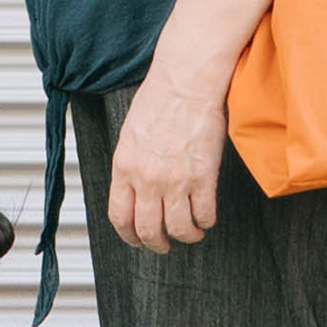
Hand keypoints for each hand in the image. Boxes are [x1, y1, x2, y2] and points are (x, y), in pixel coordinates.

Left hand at [106, 71, 230, 254]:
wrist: (185, 82)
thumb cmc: (159, 100)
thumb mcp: (129, 137)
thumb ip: (130, 166)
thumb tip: (133, 189)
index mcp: (124, 169)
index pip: (120, 217)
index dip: (129, 235)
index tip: (136, 240)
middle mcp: (147, 179)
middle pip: (149, 230)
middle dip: (157, 243)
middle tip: (164, 245)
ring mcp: (175, 180)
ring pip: (178, 228)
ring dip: (186, 236)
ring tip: (191, 233)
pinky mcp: (203, 176)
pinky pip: (204, 213)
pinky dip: (206, 221)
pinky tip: (207, 218)